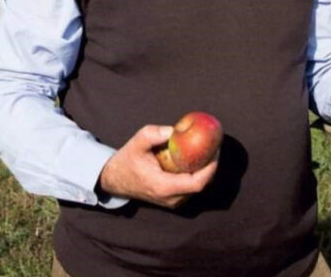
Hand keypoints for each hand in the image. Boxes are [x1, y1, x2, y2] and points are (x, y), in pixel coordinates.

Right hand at [98, 125, 217, 207]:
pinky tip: (198, 157)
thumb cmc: (127, 160)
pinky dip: (198, 173)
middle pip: (201, 185)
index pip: (197, 183)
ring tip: (209, 148)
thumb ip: (153, 134)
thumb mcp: (136, 143)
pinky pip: (191, 187)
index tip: (216, 150)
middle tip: (215, 145)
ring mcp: (172, 201)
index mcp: (163, 187)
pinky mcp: (172, 198)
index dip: (210, 168)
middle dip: (211, 165)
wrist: (115, 179)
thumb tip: (174, 130)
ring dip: (205, 169)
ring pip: (197, 187)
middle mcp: (170, 198)